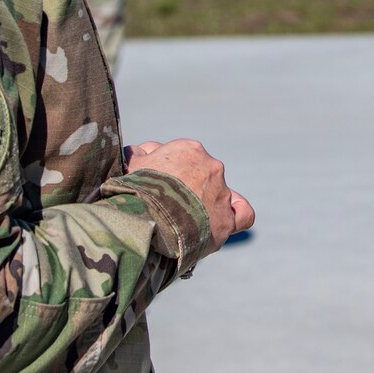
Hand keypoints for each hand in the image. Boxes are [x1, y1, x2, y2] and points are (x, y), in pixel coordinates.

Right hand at [124, 139, 253, 251]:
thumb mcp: (130, 164)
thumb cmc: (133, 190)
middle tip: (166, 207)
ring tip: (184, 221)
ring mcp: (221, 194)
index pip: (181, 158)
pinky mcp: (225, 222)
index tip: (155, 187)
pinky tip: (224, 219)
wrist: (144, 221)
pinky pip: (243, 215)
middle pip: (200, 176)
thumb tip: (144, 152)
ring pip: (218, 195)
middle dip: (186, 188)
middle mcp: (211, 167)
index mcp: (188, 150)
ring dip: (204, 204)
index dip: (167, 173)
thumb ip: (139, 154)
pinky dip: (235, 215)